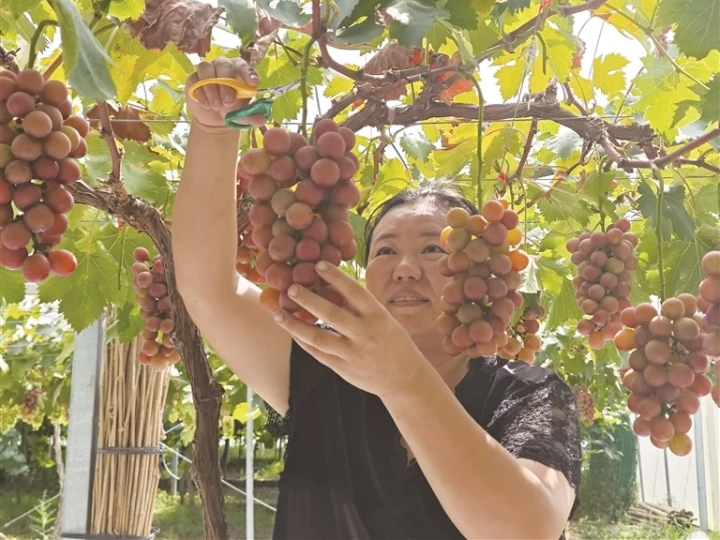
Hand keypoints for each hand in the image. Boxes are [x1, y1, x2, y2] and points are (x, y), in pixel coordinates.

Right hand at [185, 58, 265, 128]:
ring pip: (206, 69)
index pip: (244, 66)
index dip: (248, 73)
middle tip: (228, 102)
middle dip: (226, 84)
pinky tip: (206, 105)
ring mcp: (207, 70)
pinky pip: (194, 80)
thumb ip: (253, 116)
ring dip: (212, 88)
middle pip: (224, 65)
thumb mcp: (244, 115)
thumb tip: (261, 119)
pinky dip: (200, 93)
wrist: (214, 118)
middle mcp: (223, 66)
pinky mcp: (193, 79)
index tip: (252, 83)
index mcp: (239, 71)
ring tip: (216, 105)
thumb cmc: (232, 109)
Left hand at [271, 262, 430, 398]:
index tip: (319, 265)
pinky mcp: (342, 369)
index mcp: (378, 317)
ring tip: (278, 313)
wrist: (404, 379)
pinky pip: (317, 353)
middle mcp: (365, 334)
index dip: (336, 278)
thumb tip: (333, 286)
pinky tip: (291, 330)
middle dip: (308, 300)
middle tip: (290, 288)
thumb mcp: (384, 319)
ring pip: (317, 337)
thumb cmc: (394, 343)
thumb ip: (360, 307)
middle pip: (331, 314)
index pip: (355, 292)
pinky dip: (302, 341)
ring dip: (295, 324)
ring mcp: (352, 353)